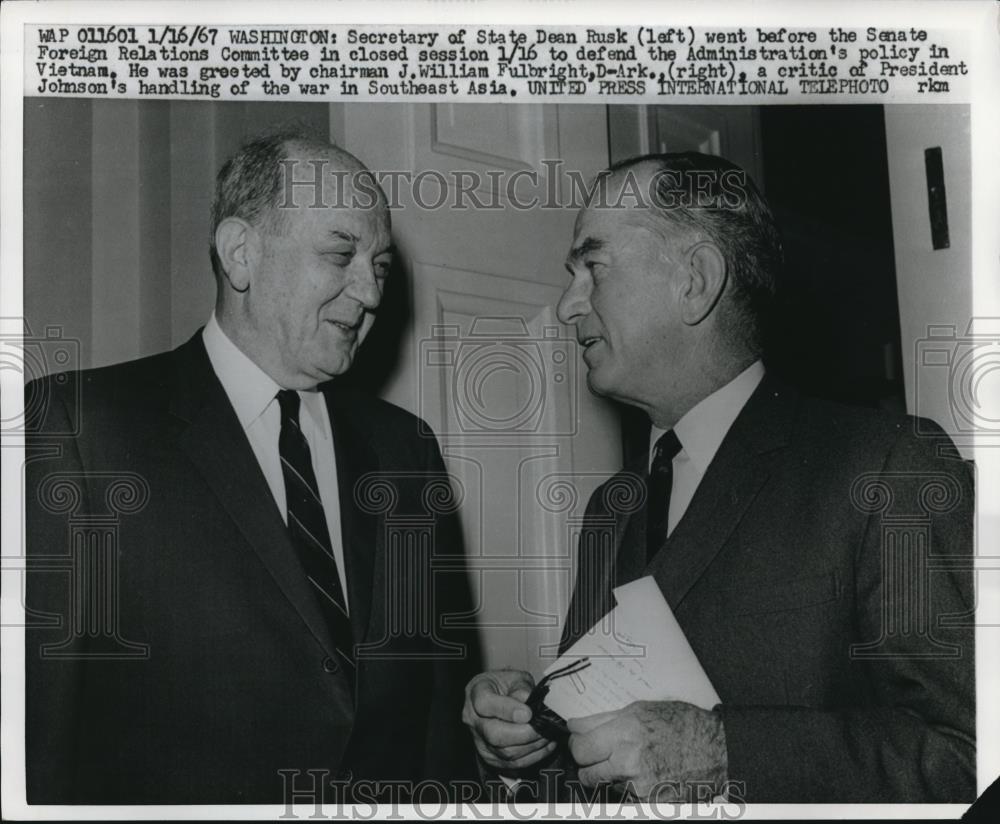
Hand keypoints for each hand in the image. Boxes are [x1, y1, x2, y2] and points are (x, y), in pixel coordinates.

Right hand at [462, 670, 556, 772]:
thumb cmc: (505, 685)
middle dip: (524, 733)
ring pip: (505, 752)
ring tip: (546, 734)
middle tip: (542, 727)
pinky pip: (512, 763)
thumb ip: (522, 689)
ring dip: (531, 746)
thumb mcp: (515, 677)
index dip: (508, 710)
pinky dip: (532, 756)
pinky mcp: (490, 757)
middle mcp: (473, 719)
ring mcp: (479, 741)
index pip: (485, 704)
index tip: (528, 713)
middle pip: (494, 734)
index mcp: (476, 692)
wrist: (497, 697)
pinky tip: (544, 745)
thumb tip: (531, 706)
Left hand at [567, 700, 726, 800]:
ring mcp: (639, 786)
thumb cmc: (681, 725)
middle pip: (586, 773)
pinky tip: (647, 775)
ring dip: (612, 777)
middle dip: (589, 765)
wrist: (716, 749)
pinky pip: (625, 798)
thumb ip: (603, 720)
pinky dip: (630, 789)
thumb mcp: (640, 710)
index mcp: (624, 733)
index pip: (580, 748)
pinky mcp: (649, 803)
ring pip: (606, 786)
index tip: (580, 743)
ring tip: (634, 762)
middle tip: (600, 757)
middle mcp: (629, 761)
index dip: (577, 746)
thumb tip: (574, 726)